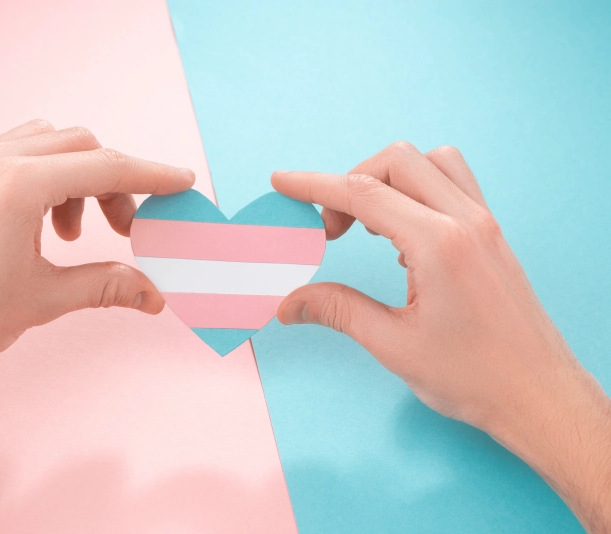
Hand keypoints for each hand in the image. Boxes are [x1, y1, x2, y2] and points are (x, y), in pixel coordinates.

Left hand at [0, 120, 193, 512]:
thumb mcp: (45, 297)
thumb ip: (107, 284)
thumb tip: (154, 295)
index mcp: (20, 183)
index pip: (105, 166)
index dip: (152, 175)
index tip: (180, 181)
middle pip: (79, 146)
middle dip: (112, 181)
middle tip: (124, 227)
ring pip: (43, 143)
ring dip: (74, 177)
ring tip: (70, 233)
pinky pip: (9, 154)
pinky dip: (39, 177)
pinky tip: (34, 223)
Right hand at [272, 142, 610, 531]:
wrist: (539, 396)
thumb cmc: (475, 377)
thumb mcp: (394, 345)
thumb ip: (337, 311)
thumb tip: (290, 303)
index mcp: (439, 244)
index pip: (364, 193)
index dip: (314, 184)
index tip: (283, 182)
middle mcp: (466, 221)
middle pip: (397, 161)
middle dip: (350, 182)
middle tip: (330, 230)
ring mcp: (484, 224)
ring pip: (430, 162)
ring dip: (388, 178)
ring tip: (365, 224)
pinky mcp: (492, 235)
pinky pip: (452, 184)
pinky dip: (416, 190)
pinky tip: (400, 235)